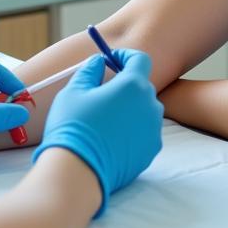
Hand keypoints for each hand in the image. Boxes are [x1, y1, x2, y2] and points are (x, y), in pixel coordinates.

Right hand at [33, 49, 162, 214]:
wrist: (79, 171)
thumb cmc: (73, 127)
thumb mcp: (74, 91)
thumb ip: (90, 70)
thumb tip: (99, 62)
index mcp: (133, 86)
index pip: (140, 59)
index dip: (126, 55)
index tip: (112, 59)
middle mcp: (150, 105)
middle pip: (142, 86)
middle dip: (125, 85)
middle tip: (102, 93)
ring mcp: (154, 130)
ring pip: (144, 111)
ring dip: (130, 109)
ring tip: (105, 120)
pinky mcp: (151, 150)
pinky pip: (144, 132)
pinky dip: (132, 130)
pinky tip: (111, 138)